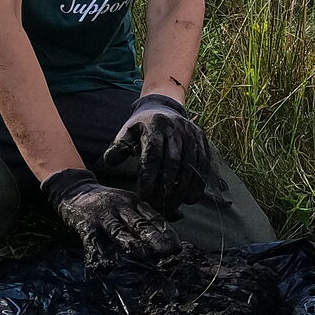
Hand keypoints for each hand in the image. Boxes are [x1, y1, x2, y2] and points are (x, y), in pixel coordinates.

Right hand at [41, 168, 179, 267]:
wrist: (73, 189)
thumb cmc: (106, 202)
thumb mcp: (128, 203)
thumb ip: (146, 215)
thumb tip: (178, 220)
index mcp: (134, 202)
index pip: (154, 217)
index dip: (166, 233)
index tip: (177, 248)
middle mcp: (121, 207)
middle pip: (140, 224)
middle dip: (155, 239)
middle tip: (168, 253)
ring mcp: (103, 216)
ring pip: (119, 231)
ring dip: (132, 244)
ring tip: (143, 254)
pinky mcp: (86, 224)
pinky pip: (93, 241)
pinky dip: (99, 254)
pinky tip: (106, 265)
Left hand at [102, 94, 211, 216]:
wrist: (164, 108)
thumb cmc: (143, 127)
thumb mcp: (128, 132)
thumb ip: (118, 147)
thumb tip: (111, 160)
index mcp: (155, 125)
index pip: (153, 155)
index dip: (149, 177)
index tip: (144, 196)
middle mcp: (176, 128)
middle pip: (173, 162)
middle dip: (166, 187)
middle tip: (159, 206)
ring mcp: (191, 133)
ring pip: (190, 165)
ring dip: (182, 189)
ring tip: (173, 206)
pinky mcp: (202, 140)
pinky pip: (203, 164)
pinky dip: (198, 183)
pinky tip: (190, 199)